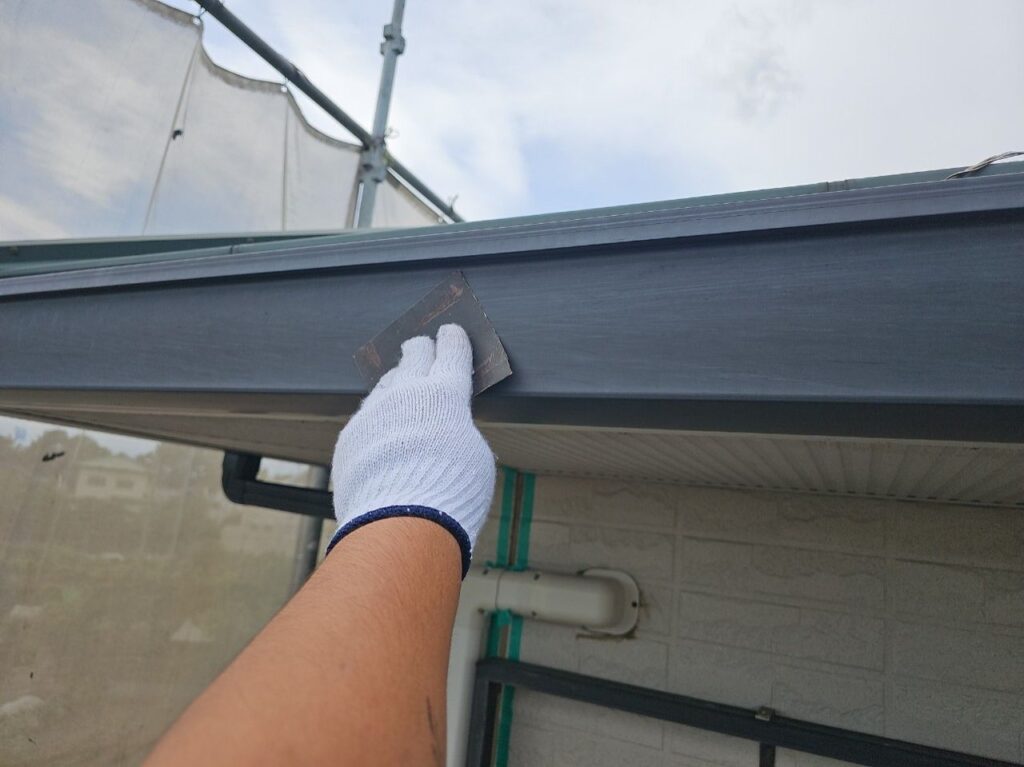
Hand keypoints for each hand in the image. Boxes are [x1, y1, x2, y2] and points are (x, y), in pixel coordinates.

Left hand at [328, 324, 495, 575]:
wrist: (399, 522)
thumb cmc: (450, 493)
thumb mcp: (474, 457)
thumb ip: (458, 432)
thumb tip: (444, 431)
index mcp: (445, 395)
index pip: (451, 354)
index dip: (454, 340)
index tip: (451, 331)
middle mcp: (407, 395)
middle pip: (413, 356)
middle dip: (420, 348)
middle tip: (421, 345)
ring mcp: (374, 413)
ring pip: (385, 384)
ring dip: (396, 381)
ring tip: (399, 384)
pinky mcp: (351, 436)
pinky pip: (366, 417)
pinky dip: (377, 418)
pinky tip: (379, 429)